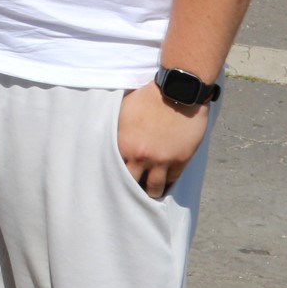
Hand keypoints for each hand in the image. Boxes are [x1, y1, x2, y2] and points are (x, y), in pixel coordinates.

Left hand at [117, 82, 209, 198]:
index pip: (112, 169)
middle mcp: (140, 156)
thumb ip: (116, 130)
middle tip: (127, 194)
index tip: (111, 181)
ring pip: (154, 188)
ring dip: (150, 192)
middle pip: (131, 183)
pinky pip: (172, 180)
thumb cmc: (147, 98)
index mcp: (123, 144)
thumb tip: (106, 137)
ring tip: (148, 195)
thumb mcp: (123, 112)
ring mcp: (161, 160)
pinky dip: (167, 184)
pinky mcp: (180, 160)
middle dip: (129, 189)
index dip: (112, 175)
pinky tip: (164, 186)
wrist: (177, 92)